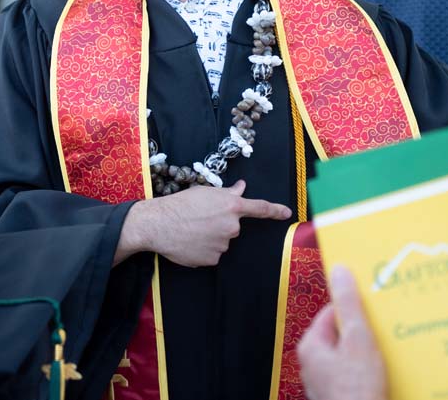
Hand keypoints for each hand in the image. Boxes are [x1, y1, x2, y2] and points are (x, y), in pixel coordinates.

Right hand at [116, 180, 290, 266]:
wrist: (159, 224)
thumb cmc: (181, 204)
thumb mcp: (205, 192)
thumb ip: (227, 193)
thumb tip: (242, 188)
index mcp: (231, 207)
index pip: (259, 208)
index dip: (275, 210)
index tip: (287, 213)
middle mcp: (231, 227)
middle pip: (233, 227)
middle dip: (221, 223)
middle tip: (201, 219)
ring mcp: (223, 245)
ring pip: (222, 241)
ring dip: (211, 237)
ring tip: (192, 230)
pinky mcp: (212, 259)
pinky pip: (213, 254)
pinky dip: (204, 250)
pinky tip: (190, 242)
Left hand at [299, 266, 386, 399]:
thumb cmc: (357, 389)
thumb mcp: (358, 339)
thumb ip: (349, 304)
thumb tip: (339, 269)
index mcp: (312, 345)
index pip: (333, 312)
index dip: (356, 308)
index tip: (376, 306)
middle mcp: (314, 365)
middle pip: (343, 335)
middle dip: (366, 332)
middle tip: (387, 329)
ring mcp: (327, 383)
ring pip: (351, 357)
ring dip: (371, 354)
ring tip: (391, 352)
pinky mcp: (341, 397)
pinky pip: (356, 377)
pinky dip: (371, 373)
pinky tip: (387, 373)